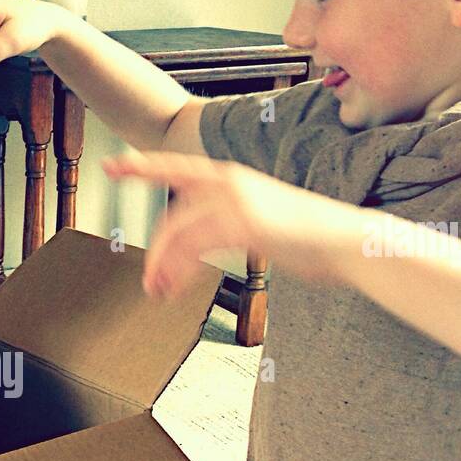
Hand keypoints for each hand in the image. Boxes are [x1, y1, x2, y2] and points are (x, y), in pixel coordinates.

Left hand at [101, 150, 357, 298]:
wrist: (349, 242)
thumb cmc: (312, 239)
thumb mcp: (264, 221)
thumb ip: (230, 225)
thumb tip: (204, 247)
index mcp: (233, 179)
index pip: (176, 168)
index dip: (141, 166)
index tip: (112, 167)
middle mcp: (230, 183)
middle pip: (171, 216)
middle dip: (155, 254)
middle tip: (149, 285)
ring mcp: (236, 200)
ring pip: (178, 233)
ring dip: (163, 267)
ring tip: (160, 294)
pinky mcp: (244, 223)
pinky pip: (195, 246)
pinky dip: (179, 269)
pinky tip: (176, 288)